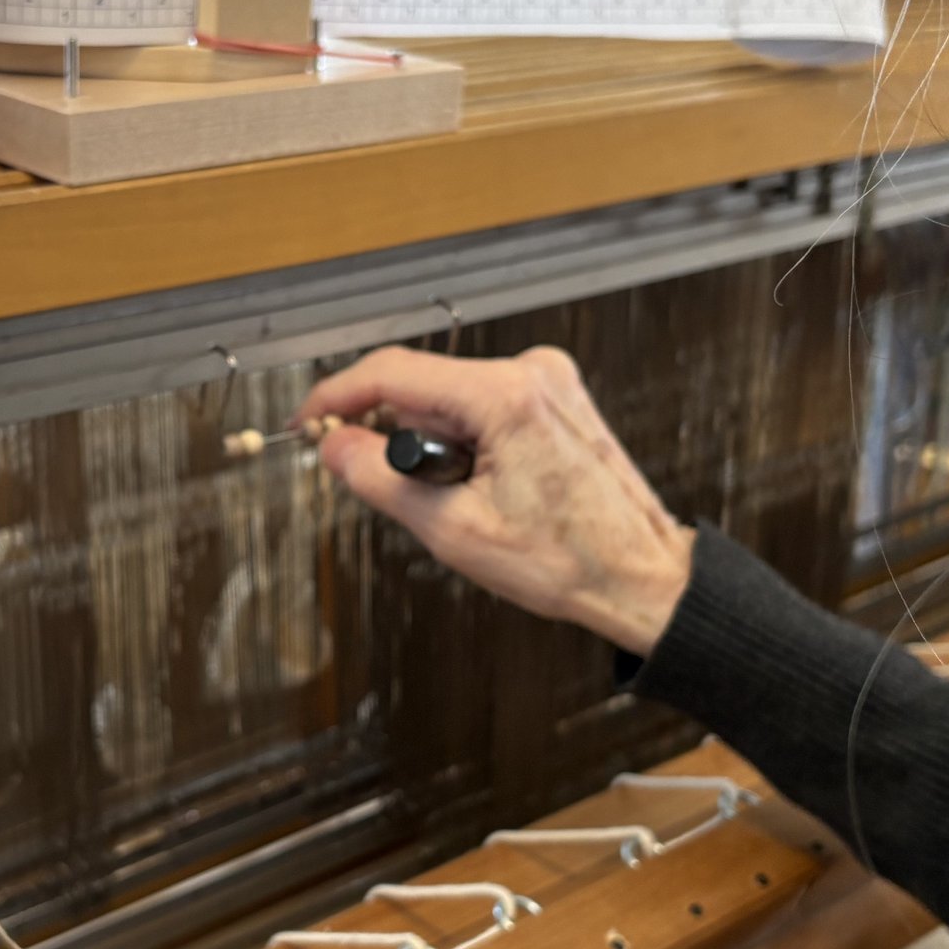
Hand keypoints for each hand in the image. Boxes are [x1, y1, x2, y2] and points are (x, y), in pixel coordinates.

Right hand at [299, 346, 693, 656]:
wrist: (640, 575)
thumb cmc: (570, 560)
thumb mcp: (452, 529)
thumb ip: (380, 479)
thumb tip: (335, 447)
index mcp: (506, 396)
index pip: (393, 372)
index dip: (338, 397)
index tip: (309, 421)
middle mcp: (531, 373)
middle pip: (422, 387)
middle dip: (399, 438)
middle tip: (406, 495)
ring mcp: (548, 381)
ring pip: (450, 400)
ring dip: (437, 447)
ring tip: (469, 503)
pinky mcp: (555, 397)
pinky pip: (482, 407)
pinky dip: (467, 443)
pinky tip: (488, 487)